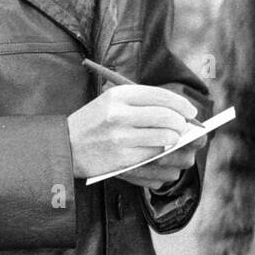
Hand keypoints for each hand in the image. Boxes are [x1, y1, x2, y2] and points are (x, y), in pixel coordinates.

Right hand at [68, 84, 197, 186]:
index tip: (190, 112)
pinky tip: (161, 153)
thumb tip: (178, 111)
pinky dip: (162, 155)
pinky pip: (153, 156)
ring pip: (164, 138)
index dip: (181, 104)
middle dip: (181, 124)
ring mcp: (120, 138)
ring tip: (173, 140)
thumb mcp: (112, 101)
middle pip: (166, 117)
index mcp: (119, 95)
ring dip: (174, 141)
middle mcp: (120, 114)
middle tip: (184, 128)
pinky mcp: (121, 159)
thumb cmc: (94, 122)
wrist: (64, 146)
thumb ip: (142, 103)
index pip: (161, 96)